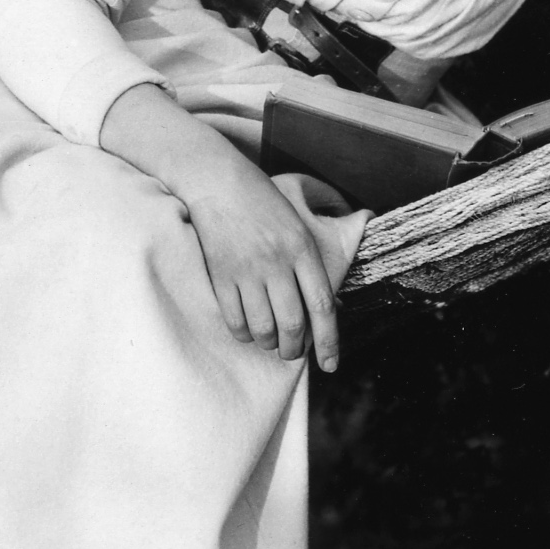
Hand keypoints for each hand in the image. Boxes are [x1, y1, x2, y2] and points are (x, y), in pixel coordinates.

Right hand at [175, 150, 344, 374]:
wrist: (219, 183)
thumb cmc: (263, 204)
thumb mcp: (298, 226)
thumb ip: (312, 265)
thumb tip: (325, 307)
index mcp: (302, 249)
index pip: (322, 306)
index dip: (329, 342)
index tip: (331, 365)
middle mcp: (277, 262)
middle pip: (292, 324)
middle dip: (295, 349)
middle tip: (293, 353)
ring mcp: (247, 270)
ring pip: (263, 328)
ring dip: (269, 344)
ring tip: (271, 342)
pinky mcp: (221, 276)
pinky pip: (235, 321)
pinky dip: (244, 334)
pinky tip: (248, 330)